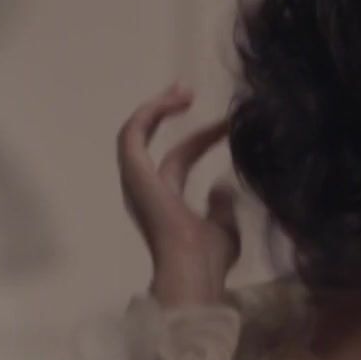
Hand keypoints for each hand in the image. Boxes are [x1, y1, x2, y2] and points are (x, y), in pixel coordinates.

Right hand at [117, 84, 238, 305]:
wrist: (193, 269)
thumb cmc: (208, 259)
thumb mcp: (224, 229)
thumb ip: (221, 207)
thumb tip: (222, 184)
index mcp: (166, 203)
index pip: (181, 160)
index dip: (204, 138)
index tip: (229, 124)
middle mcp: (146, 190)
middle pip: (161, 143)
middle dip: (174, 115)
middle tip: (191, 92)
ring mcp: (136, 181)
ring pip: (135, 134)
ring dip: (156, 108)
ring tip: (181, 90)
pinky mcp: (132, 172)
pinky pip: (131, 134)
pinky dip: (149, 113)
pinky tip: (173, 100)